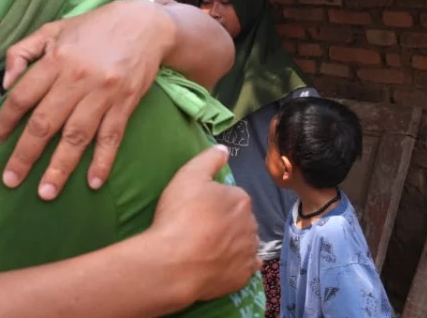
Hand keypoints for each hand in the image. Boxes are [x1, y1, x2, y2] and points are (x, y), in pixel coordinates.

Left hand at [0, 0, 175, 199]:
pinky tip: (93, 183)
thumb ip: (22, 52)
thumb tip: (6, 84)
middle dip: (25, 156)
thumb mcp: (53, 29)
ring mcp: (103, 94)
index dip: (6, 121)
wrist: (144, 24)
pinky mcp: (125, 104)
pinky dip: (103, 161)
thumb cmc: (94, 28)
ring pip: (76, 136)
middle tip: (10, 181)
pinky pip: (112, 137)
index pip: (23, 96)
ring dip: (60, 168)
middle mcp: (77, 79)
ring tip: (45, 193)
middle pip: (45, 123)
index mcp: (56, 59)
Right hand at [146, 147, 260, 303]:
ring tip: (209, 246)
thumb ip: (208, 159)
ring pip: (245, 242)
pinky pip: (246, 266)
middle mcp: (251, 224)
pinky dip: (238, 263)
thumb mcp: (188, 176)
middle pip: (240, 219)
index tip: (198, 208)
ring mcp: (249, 252)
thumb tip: (224, 149)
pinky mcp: (244, 276)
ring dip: (234, 242)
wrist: (175, 263)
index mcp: (241, 199)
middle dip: (227, 221)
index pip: (232, 196)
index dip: (215, 201)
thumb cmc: (180, 216)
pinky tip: (224, 263)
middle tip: (201, 227)